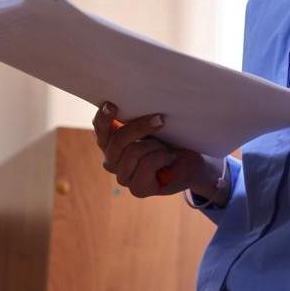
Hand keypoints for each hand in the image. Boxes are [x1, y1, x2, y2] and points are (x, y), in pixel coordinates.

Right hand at [92, 101, 224, 200]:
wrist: (189, 162)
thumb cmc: (169, 139)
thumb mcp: (152, 124)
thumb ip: (137, 117)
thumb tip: (138, 101)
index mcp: (111, 141)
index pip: (100, 128)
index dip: (103, 117)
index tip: (112, 104)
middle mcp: (111, 160)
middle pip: (118, 140)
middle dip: (140, 127)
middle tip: (160, 119)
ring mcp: (122, 176)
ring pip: (133, 152)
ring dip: (155, 146)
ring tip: (165, 148)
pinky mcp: (136, 189)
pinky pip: (147, 164)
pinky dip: (162, 157)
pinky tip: (169, 159)